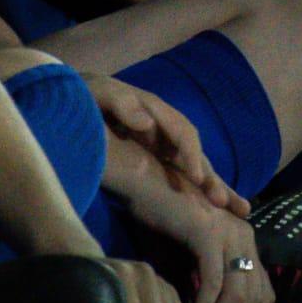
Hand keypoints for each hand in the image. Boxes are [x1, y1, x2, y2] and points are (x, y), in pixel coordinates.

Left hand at [90, 76, 247, 217]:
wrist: (69, 98)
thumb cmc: (84, 95)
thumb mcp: (100, 93)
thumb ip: (121, 103)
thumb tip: (146, 123)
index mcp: (154, 109)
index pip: (183, 133)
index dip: (191, 155)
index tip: (197, 178)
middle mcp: (162, 126)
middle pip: (194, 152)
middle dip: (210, 177)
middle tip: (225, 203)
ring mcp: (156, 140)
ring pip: (189, 164)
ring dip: (208, 185)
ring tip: (232, 209)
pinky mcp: (149, 154)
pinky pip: (175, 172)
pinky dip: (191, 188)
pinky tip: (203, 205)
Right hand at [117, 164, 271, 302]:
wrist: (145, 185)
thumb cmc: (165, 220)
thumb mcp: (193, 254)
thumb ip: (209, 277)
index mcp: (247, 240)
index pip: (264, 293)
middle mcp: (246, 235)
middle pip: (254, 298)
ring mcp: (230, 233)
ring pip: (236, 294)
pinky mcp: (209, 234)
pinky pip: (212, 283)